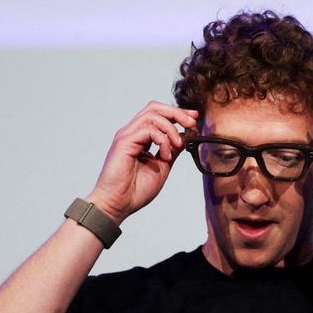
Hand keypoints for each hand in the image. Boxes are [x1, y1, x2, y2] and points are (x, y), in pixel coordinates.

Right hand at [86, 101, 197, 223]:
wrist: (118, 205)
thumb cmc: (135, 190)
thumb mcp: (163, 166)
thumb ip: (172, 150)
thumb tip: (186, 135)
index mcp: (140, 138)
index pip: (159, 114)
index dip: (178, 113)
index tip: (194, 119)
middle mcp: (132, 133)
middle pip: (154, 107)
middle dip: (177, 112)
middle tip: (192, 123)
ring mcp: (127, 136)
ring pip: (152, 115)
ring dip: (171, 128)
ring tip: (177, 146)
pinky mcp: (123, 142)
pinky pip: (147, 129)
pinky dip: (162, 139)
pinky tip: (164, 155)